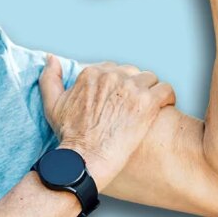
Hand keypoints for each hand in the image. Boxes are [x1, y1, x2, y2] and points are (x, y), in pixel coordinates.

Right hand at [39, 55, 175, 189]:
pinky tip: (162, 110)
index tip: (117, 101)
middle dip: (134, 87)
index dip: (117, 86)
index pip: (113, 69)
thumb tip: (51, 58)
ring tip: (148, 109)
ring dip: (151, 92)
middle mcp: (112, 76)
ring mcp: (130, 88)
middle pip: (132, 72)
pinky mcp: (147, 103)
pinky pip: (166, 90)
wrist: (86, 159)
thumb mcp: (53, 104)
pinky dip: (167, 99)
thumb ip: (50, 78)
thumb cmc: (70, 135)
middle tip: (131, 108)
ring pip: (150, 79)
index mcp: (91, 73)